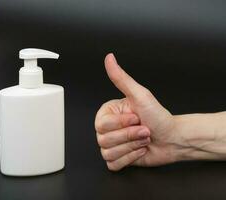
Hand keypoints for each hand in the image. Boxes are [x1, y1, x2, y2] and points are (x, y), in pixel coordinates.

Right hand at [95, 53, 181, 170]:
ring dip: (131, 147)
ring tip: (143, 139)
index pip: (101, 124)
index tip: (136, 118)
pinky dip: (130, 158)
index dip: (121, 124)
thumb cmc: (158, 116)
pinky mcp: (118, 158)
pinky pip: (113, 164)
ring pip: (108, 152)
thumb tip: (109, 58)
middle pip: (104, 140)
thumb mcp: (140, 95)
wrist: (173, 138)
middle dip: (130, 136)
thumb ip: (121, 78)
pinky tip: (139, 150)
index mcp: (108, 113)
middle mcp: (107, 129)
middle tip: (143, 129)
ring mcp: (112, 144)